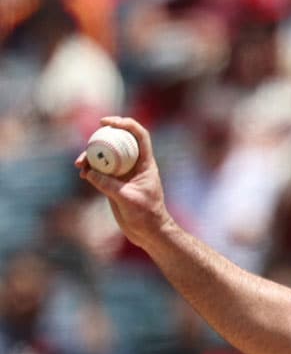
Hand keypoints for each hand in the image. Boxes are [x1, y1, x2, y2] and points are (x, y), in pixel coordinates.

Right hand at [75, 116, 173, 247]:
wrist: (149, 231)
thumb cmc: (146, 215)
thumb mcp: (127, 199)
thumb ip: (109, 185)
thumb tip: (89, 172)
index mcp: (145, 163)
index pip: (138, 135)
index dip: (125, 124)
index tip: (106, 123)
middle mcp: (134, 165)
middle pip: (118, 143)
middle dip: (100, 140)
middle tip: (87, 144)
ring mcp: (124, 173)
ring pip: (106, 156)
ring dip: (91, 156)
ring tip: (79, 164)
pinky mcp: (114, 183)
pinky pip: (100, 171)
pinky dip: (90, 170)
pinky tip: (82, 174)